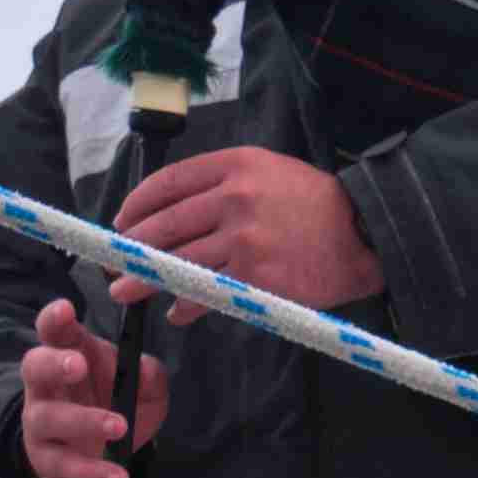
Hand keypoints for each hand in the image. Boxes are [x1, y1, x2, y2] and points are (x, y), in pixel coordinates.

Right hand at [17, 299, 175, 477]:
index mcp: (68, 355)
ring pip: (49, 418)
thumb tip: (145, 370)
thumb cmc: (115, 406)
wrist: (96, 458)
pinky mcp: (48, 461)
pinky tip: (119, 475)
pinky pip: (66, 466)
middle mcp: (45, 385)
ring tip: (118, 426)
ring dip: (84, 421)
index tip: (65, 310)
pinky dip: (94, 472)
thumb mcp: (143, 389)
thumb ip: (149, 376)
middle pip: (35, 366)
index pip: (53, 331)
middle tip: (79, 365)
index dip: (54, 319)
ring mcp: (41, 423)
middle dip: (54, 362)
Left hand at [109, 147, 381, 313]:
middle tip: (112, 261)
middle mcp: (236, 197)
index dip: (137, 204)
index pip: (169, 182)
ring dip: (144, 280)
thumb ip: (224, 185)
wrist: (365, 233)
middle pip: (164, 224)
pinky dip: (185, 305)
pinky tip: (176, 312)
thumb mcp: (270, 173)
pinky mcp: (255, 276)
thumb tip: (173, 213)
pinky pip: (206, 294)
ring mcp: (245, 238)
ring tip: (125, 291)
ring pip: (177, 262)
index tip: (122, 221)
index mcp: (236, 165)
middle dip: (130, 247)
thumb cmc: (315, 206)